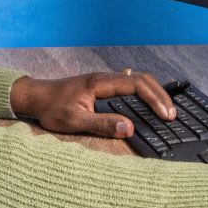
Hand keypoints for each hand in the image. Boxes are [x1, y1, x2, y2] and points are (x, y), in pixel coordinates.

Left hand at [9, 71, 176, 136]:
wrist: (34, 97)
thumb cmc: (51, 109)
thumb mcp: (75, 121)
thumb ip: (102, 124)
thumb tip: (129, 128)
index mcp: (100, 83)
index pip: (136, 85)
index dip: (155, 99)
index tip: (167, 115)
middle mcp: (104, 78)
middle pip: (141, 79)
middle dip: (160, 95)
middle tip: (172, 115)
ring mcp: (103, 81)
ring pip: (136, 80)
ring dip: (153, 93)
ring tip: (165, 110)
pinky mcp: (100, 86)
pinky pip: (128, 84)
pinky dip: (143, 92)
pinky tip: (148, 100)